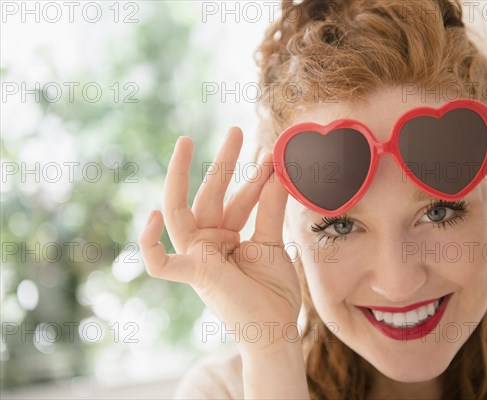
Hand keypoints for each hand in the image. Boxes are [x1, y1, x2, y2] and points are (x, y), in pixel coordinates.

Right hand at [139, 128, 302, 352]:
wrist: (275, 330)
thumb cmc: (273, 293)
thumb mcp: (273, 243)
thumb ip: (271, 208)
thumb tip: (279, 171)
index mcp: (226, 236)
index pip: (238, 200)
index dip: (255, 179)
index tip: (272, 159)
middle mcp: (208, 242)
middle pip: (210, 194)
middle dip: (223, 163)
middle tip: (237, 131)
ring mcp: (196, 256)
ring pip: (182, 210)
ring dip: (183, 176)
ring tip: (185, 141)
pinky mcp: (193, 274)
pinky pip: (160, 264)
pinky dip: (150, 245)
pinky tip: (152, 215)